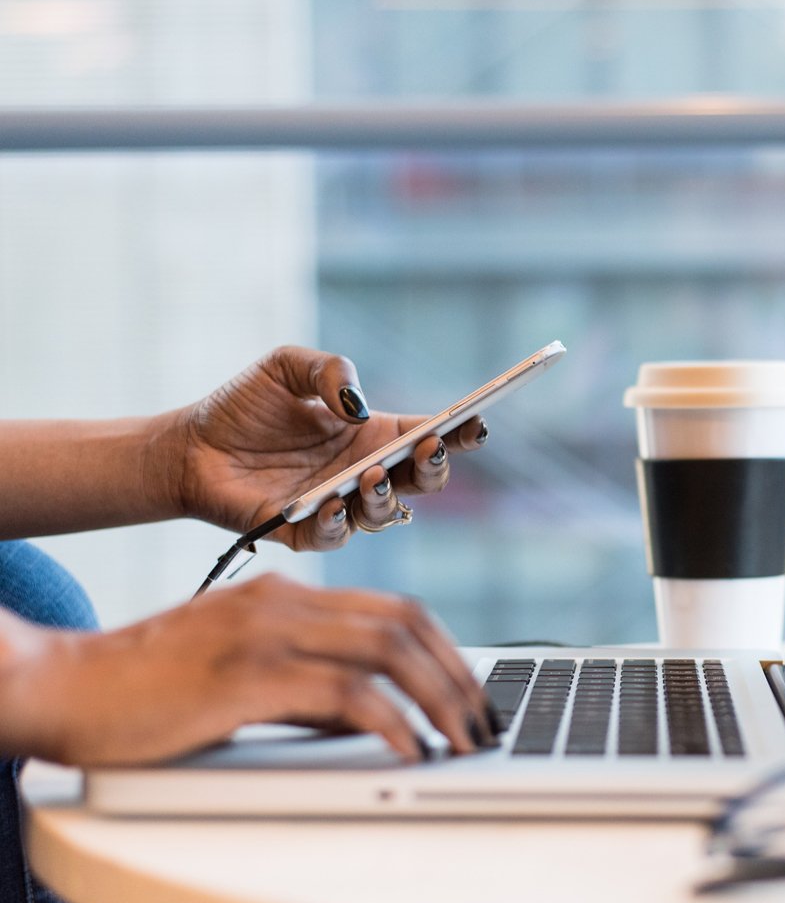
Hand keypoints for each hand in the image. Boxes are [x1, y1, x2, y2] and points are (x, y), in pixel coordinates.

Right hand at [1, 574, 494, 765]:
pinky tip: (409, 750)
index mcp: (287, 595)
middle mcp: (285, 601)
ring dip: (439, 698)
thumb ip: (308, 685)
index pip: (394, 608)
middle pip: (405, 623)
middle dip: (458, 675)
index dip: (446, 649)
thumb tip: (372, 717)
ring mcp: (267, 632)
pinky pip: (344, 693)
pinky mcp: (246, 675)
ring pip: (387, 650)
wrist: (68, 685)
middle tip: (483, 721)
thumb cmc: (151, 686)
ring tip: (463, 741)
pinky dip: (390, 722)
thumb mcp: (244, 673)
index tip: (470, 692)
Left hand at [164, 346, 487, 549]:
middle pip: (421, 481)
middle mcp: (363, 473)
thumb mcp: (286, 366)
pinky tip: (332, 502)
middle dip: (435, 468)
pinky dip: (339, 523)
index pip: (427, 436)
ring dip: (386, 496)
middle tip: (429, 448)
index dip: (458, 432)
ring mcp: (338, 505)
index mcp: (371, 434)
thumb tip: (358, 406)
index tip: (476, 421)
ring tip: (372, 474)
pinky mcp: (304, 532)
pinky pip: (334, 536)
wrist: (190, 446)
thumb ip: (329, 371)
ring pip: (385, 514)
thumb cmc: (243, 406)